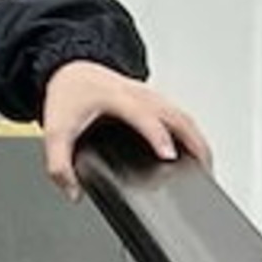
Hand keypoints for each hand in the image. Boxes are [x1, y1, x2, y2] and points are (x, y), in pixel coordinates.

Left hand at [41, 60, 210, 201]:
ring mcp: (149, 95)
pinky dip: (191, 133)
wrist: (69, 69)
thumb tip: (73, 193)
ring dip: (197, 138)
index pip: (143, 115)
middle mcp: (137, 93)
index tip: (169, 156)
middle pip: (176, 115)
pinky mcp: (154, 99)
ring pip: (182, 115)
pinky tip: (194, 151)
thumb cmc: (68, 95)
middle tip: (203, 170)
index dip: (158, 136)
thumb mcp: (56, 130)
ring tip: (206, 166)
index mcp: (115, 97)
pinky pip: (179, 114)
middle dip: (193, 142)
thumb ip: (59, 165)